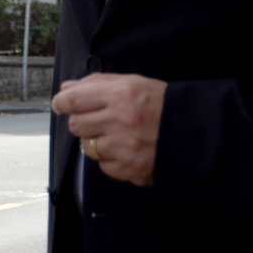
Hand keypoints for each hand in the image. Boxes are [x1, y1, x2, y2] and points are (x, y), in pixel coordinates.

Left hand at [51, 72, 166, 186]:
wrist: (192, 132)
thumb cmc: (160, 103)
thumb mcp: (132, 83)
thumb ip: (97, 84)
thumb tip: (66, 88)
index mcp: (120, 94)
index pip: (73, 100)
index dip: (61, 102)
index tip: (60, 104)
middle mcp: (119, 121)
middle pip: (76, 125)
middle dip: (82, 122)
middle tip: (97, 119)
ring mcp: (123, 148)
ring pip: (87, 148)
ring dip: (95, 141)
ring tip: (114, 135)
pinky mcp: (129, 169)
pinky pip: (103, 165)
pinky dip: (109, 159)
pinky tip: (125, 150)